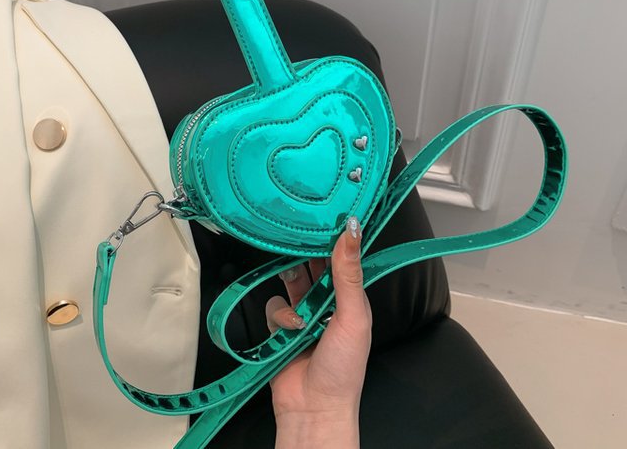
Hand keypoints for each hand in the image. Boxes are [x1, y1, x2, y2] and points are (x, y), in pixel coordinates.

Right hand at [266, 216, 370, 448]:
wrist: (314, 409)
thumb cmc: (343, 368)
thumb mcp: (353, 315)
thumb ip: (348, 272)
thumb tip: (352, 230)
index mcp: (351, 298)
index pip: (341, 259)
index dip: (333, 239)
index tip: (322, 217)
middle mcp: (328, 303)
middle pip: (313, 265)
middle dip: (305, 257)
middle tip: (299, 246)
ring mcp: (304, 314)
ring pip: (291, 280)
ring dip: (292, 287)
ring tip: (300, 305)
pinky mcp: (281, 327)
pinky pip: (273, 305)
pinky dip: (280, 315)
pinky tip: (291, 329)